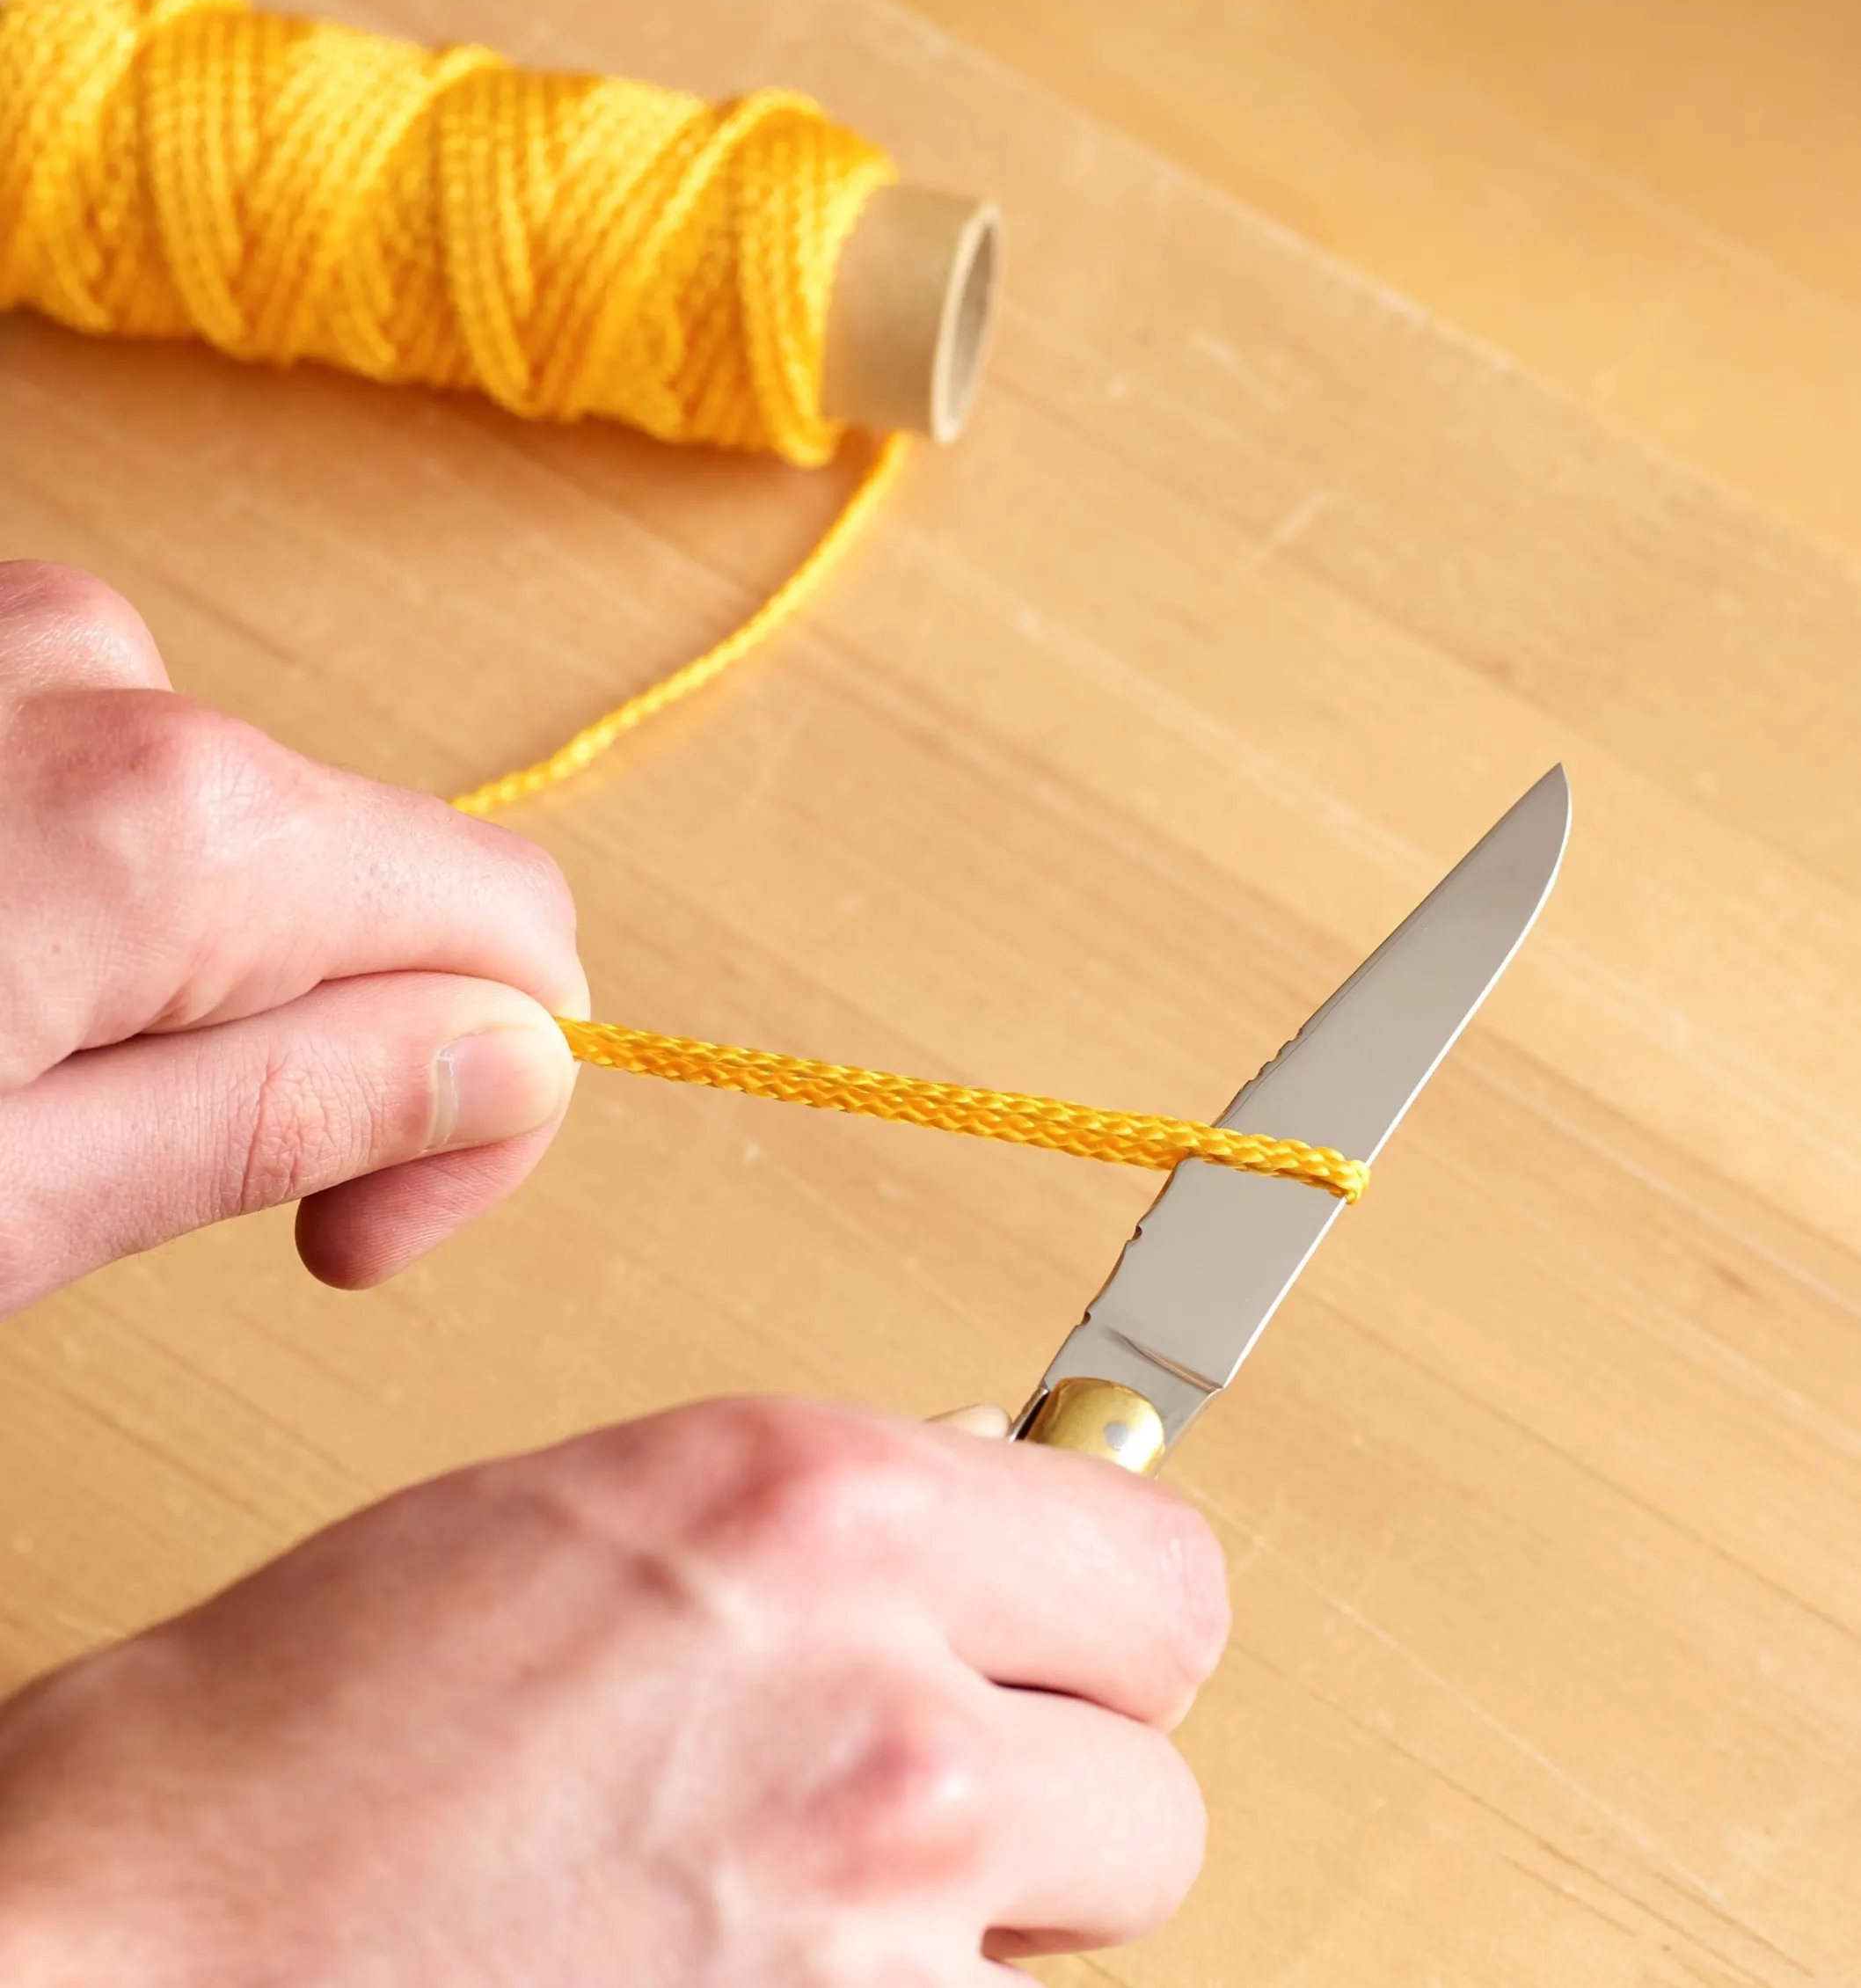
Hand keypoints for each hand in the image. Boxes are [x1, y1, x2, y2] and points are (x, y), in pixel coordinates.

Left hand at [0, 559, 586, 1312]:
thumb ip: (281, 1115)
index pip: (516, 934)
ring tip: (8, 1086)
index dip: (488, 1100)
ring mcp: (10, 641)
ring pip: (239, 843)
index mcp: (181, 819)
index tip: (350, 1232)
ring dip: (189, 977)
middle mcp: (112, 676)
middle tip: (158, 1193)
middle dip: (324, 1042)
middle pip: (377, 882)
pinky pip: (116, 779)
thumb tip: (510, 1063)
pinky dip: (87, 898)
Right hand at [0, 1397, 1229, 1984]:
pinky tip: (732, 1982)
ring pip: (1064, 1958)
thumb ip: (847, 1519)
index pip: (1166, 1575)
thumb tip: (1008, 1509)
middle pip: (1156, 1796)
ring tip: (769, 1900)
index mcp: (822, 1515)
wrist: (134, 1958)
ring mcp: (870, 1950)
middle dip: (1049, 1794)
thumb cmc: (317, 1734)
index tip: (1074, 1651)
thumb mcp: (616, 1520)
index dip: (1112, 1624)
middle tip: (908, 1791)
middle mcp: (883, 1725)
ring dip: (961, 1934)